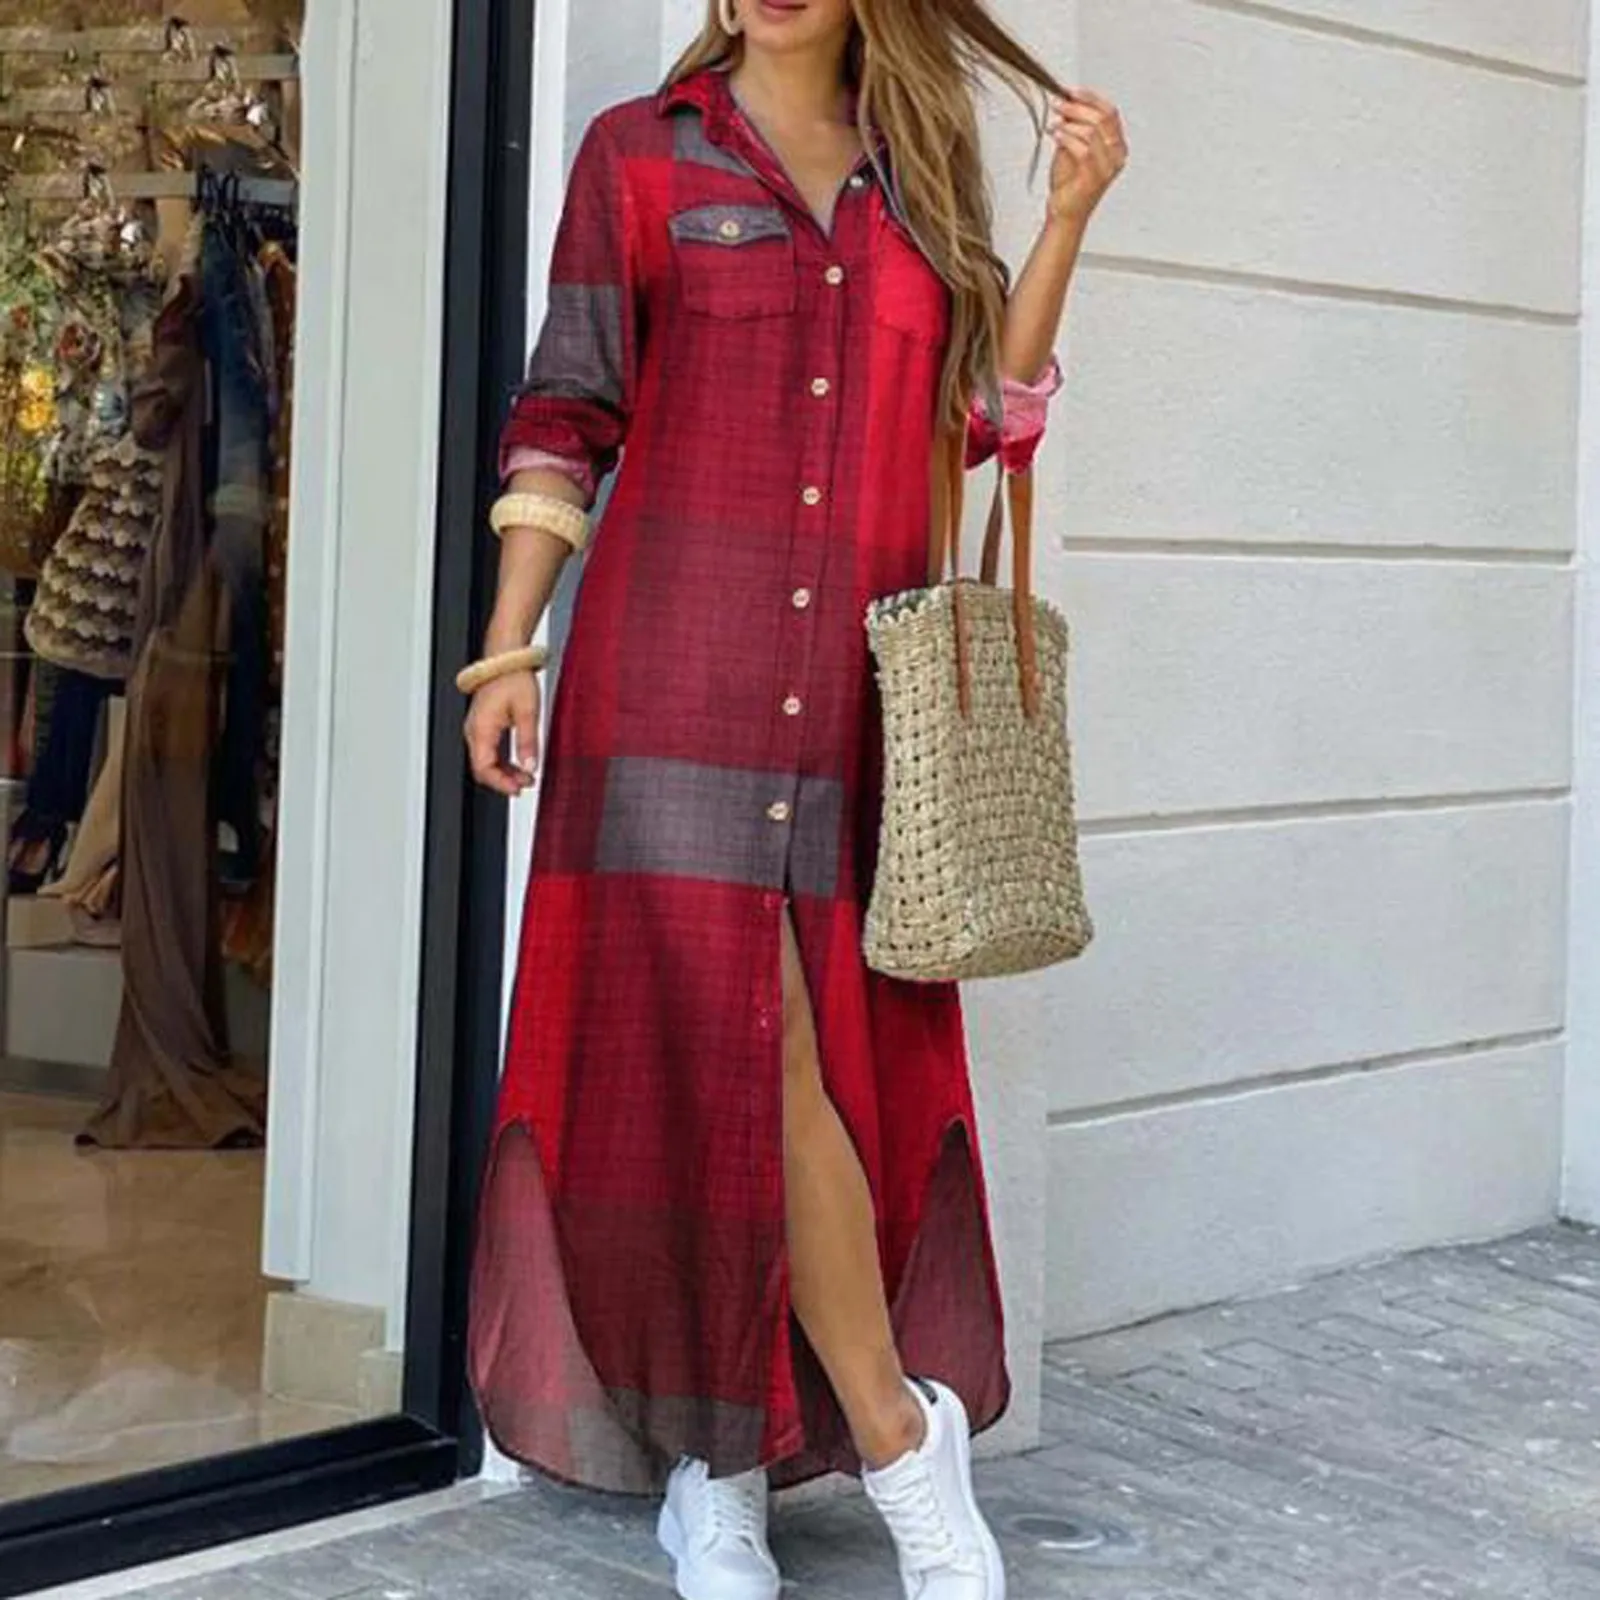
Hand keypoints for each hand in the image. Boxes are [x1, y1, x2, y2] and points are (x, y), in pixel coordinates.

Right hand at [464, 671, 542, 796]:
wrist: (507, 659)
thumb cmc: (514, 678)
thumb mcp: (528, 712)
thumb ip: (528, 742)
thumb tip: (530, 766)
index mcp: (481, 728)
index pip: (484, 767)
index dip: (500, 783)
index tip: (518, 789)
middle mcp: (475, 730)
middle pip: (482, 768)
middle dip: (504, 781)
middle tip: (526, 784)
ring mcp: (477, 729)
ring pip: (486, 762)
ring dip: (505, 772)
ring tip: (527, 776)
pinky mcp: (484, 726)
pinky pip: (489, 751)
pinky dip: (502, 762)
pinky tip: (519, 764)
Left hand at [1045, 87, 1127, 227]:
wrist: (1065, 213)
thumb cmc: (1070, 184)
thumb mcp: (1072, 147)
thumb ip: (1074, 127)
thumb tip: (1066, 104)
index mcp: (1117, 145)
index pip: (1110, 112)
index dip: (1090, 98)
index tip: (1070, 92)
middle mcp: (1117, 156)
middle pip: (1102, 118)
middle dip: (1077, 108)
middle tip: (1058, 105)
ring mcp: (1107, 168)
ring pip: (1092, 131)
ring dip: (1070, 122)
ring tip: (1054, 123)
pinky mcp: (1094, 178)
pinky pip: (1083, 150)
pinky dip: (1067, 138)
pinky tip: (1056, 135)